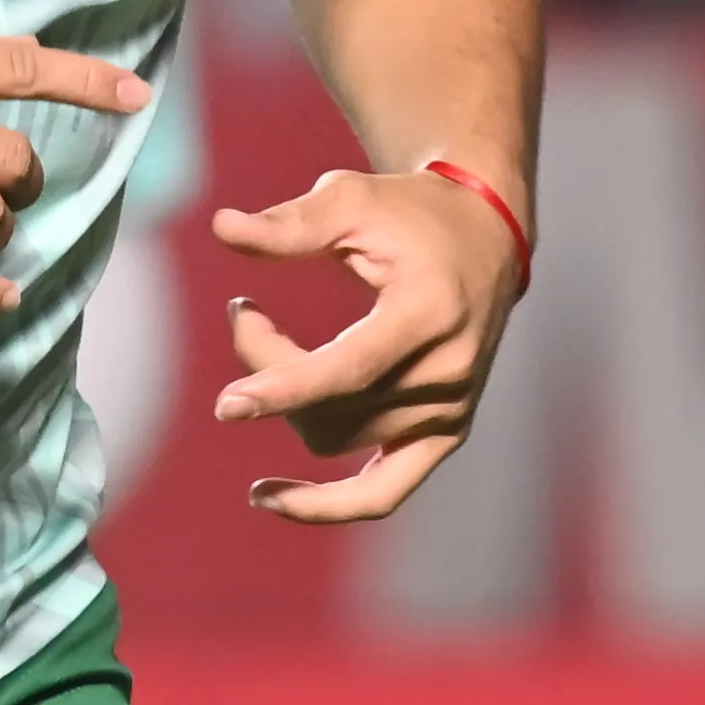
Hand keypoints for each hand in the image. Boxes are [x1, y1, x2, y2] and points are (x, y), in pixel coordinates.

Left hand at [210, 164, 525, 522]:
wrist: (483, 238)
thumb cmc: (408, 213)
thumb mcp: (350, 199)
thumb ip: (288, 224)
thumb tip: (221, 228)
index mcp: (429, 315)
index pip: (349, 370)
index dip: (284, 388)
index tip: (226, 406)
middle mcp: (448, 375)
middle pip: (331, 405)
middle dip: (267, 366)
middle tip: (243, 311)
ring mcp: (450, 412)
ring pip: (337, 439)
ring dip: (285, 402)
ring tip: (263, 336)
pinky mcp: (444, 434)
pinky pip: (383, 492)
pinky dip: (328, 505)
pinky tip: (270, 497)